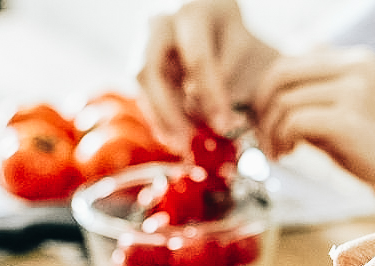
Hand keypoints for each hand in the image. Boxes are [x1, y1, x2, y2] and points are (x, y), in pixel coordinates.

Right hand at [136, 0, 278, 153]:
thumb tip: (214, 109)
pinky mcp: (139, 54)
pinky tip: (170, 133)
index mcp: (189, 12)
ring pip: (141, 81)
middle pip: (151, 71)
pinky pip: (143, 87)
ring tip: (179, 144)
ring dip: (158, 116)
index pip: (198, 60)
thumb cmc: (221, 16)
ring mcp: (142, 37)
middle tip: (186, 142)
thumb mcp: (236, 32)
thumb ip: (228, 67)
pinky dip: (156, 112)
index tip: (223, 125)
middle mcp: (157, 22)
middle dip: (168, 112)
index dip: (210, 97)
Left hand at [252, 46, 374, 210]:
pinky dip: (282, 140)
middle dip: (262, 107)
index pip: (293, 61)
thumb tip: (268, 102)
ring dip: (271, 131)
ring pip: (284, 100)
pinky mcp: (350, 119)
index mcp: (358, 60)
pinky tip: (288, 156)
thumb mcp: (347, 115)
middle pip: (281, 73)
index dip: (270, 91)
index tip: (268, 121)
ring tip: (279, 153)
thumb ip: (316, 101)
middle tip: (263, 136)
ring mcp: (355, 90)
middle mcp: (357, 66)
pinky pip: (294, 121)